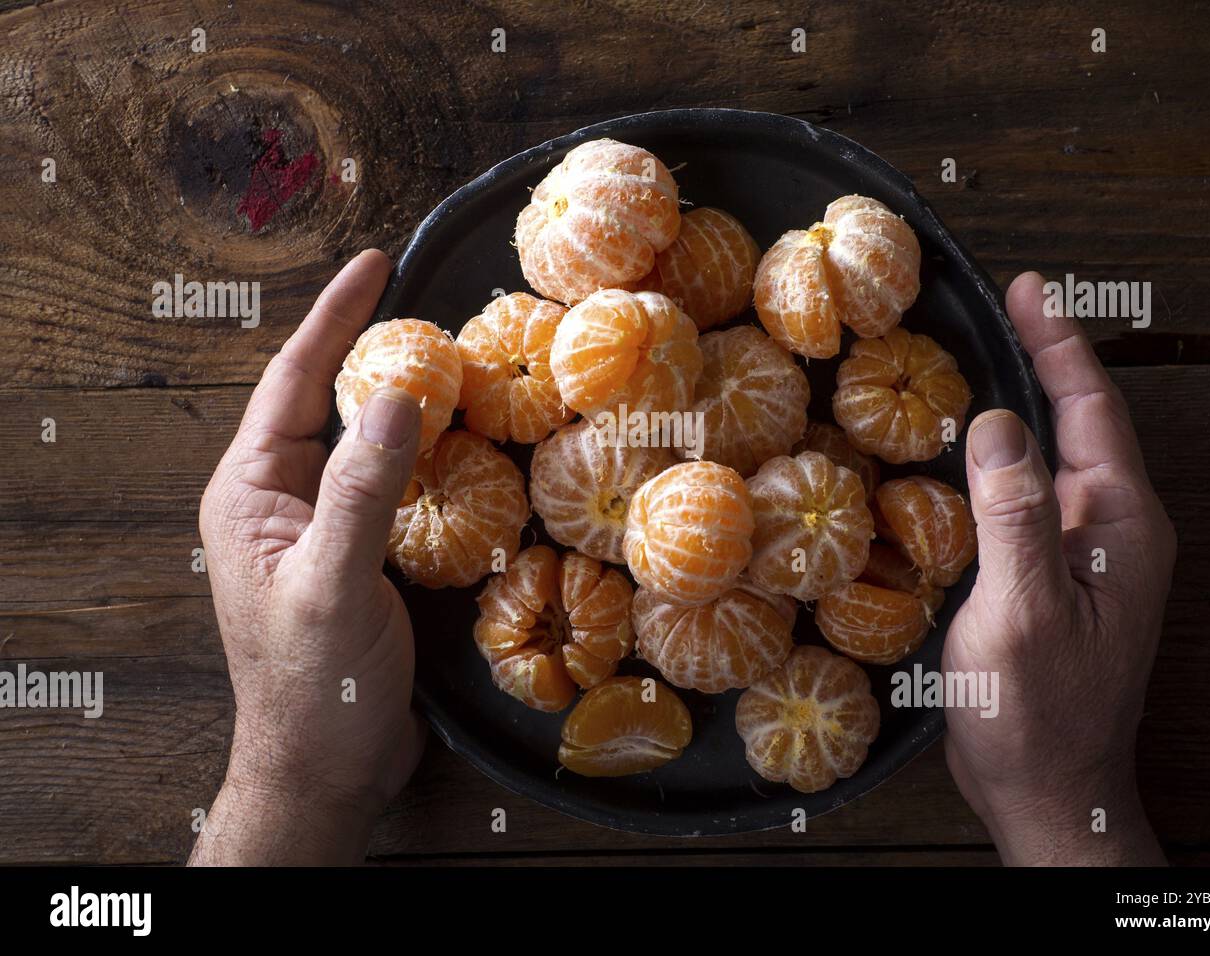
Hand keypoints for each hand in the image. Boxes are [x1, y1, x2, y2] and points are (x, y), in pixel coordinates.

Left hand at [191, 250, 427, 864]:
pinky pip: (392, 485)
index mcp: (251, 492)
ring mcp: (319, 527)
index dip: (335, 317)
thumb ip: (363, 489)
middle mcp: (280, 499)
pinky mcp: (357, 555)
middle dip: (373, 350)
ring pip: (363, 442)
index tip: (376, 263)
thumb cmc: (313, 684)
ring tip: (455, 364)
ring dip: (404, 405)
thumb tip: (396, 396)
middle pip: (326, 401)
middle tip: (432, 309)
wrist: (324, 767)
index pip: (291, 380)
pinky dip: (427, 457)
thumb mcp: (334, 582)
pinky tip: (463, 445)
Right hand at [942, 271, 1175, 865]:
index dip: (1059, 344)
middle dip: (1044, 357)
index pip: (1092, 411)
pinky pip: (1026, 496)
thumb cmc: (1040, 714)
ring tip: (984, 354)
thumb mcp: (1024, 613)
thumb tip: (997, 423)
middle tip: (1004, 304)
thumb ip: (1015, 517)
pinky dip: (1000, 457)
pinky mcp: (1051, 575)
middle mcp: (1111, 530)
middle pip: (1079, 421)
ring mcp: (1083, 553)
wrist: (1050, 790)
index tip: (1029, 289)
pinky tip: (967, 448)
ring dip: (1022, 403)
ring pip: (1051, 457)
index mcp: (1121, 527)